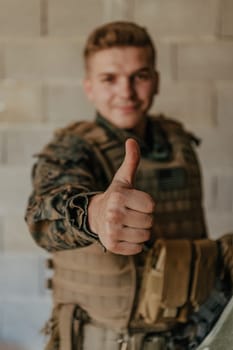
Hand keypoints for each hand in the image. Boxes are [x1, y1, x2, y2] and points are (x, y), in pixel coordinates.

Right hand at [88, 138, 154, 254]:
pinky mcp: (112, 246)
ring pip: (145, 236)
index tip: (135, 201)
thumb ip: (131, 161)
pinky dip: (134, 243)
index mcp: (119, 196)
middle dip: (144, 217)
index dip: (146, 203)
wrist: (95, 215)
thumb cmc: (115, 196)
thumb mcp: (123, 178)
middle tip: (131, 213)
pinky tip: (124, 234)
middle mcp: (114, 214)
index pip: (151, 205)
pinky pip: (138, 248)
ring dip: (140, 230)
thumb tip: (131, 139)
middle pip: (149, 221)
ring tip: (128, 224)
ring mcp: (112, 231)